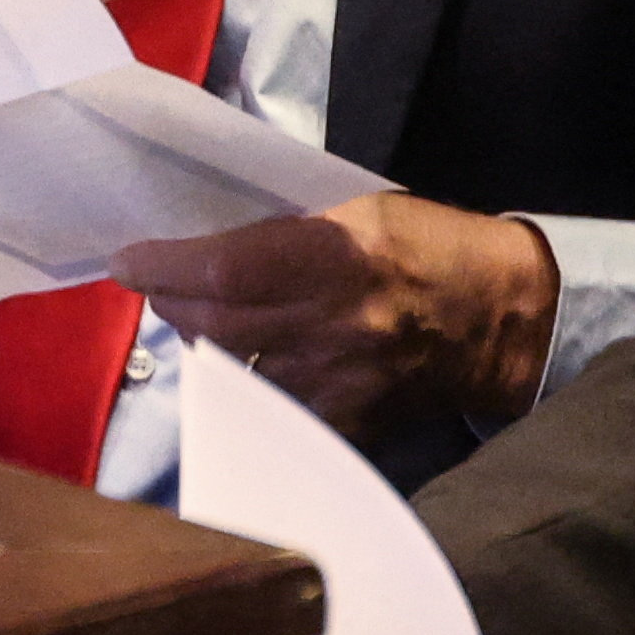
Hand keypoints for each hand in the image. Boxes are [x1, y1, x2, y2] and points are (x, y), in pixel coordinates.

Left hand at [117, 191, 558, 442]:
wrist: (507, 318)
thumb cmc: (432, 247)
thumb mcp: (364, 210)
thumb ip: (292, 230)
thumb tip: (214, 244)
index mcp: (339, 255)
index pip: (225, 267)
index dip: (165, 266)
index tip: (127, 260)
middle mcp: (332, 323)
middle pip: (215, 323)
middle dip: (172, 301)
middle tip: (157, 285)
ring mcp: (338, 383)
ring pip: (232, 373)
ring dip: (202, 345)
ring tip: (196, 320)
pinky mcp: (348, 425)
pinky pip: (271, 414)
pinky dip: (244, 391)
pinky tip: (242, 369)